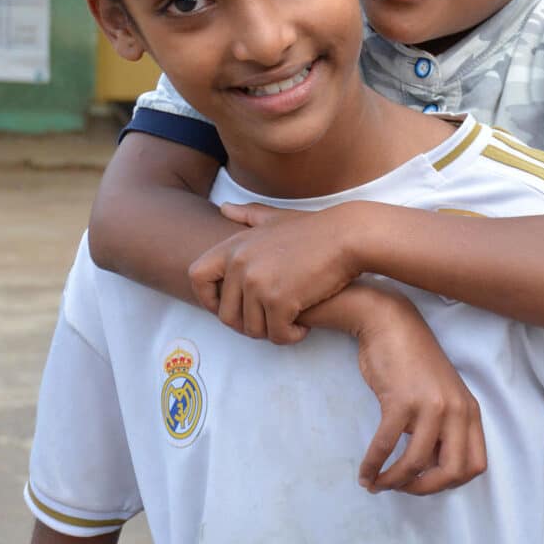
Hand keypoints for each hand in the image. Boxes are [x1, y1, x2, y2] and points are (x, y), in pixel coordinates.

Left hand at [188, 201, 366, 343]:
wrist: (348, 236)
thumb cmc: (316, 229)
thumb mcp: (276, 218)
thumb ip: (247, 216)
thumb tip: (224, 208)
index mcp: (235, 246)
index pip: (196, 276)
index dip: (207, 298)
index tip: (227, 307)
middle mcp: (240, 265)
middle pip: (225, 315)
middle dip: (246, 325)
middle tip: (270, 321)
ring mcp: (258, 283)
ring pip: (251, 329)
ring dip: (271, 332)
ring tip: (290, 321)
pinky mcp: (279, 300)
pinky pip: (277, 334)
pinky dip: (290, 336)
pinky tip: (303, 326)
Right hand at [346, 284, 487, 495]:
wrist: (389, 324)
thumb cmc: (411, 362)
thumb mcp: (439, 396)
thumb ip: (441, 429)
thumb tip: (425, 469)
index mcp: (469, 411)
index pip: (475, 465)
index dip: (450, 483)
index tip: (426, 481)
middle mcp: (456, 410)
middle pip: (453, 472)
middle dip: (425, 489)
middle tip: (403, 489)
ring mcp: (431, 406)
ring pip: (416, 463)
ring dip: (394, 481)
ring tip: (377, 483)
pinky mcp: (401, 402)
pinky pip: (386, 446)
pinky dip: (374, 465)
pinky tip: (365, 472)